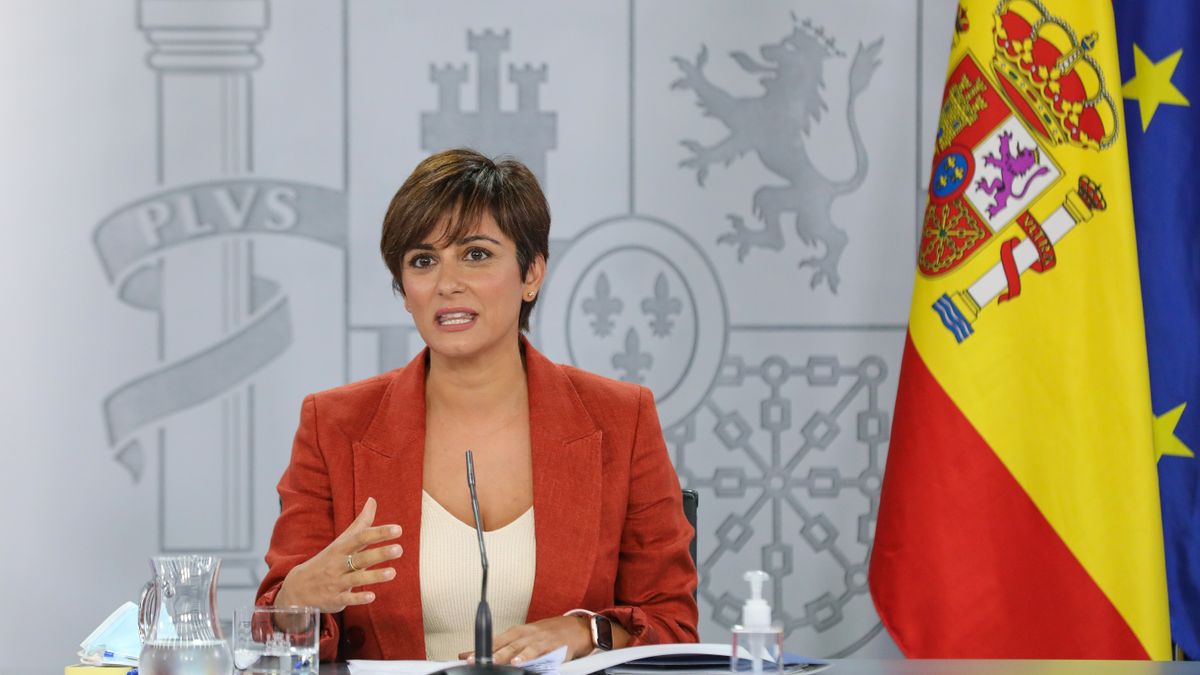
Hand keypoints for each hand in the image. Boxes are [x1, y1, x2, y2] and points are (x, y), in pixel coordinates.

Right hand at [275, 497, 402, 612]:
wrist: (298, 586)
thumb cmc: (328, 560)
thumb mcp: (341, 541)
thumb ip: (360, 523)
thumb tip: (373, 500)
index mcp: (341, 548)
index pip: (361, 537)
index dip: (379, 533)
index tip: (397, 529)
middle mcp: (338, 564)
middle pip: (360, 558)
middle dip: (379, 554)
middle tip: (399, 549)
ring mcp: (336, 582)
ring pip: (356, 579)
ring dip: (374, 576)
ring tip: (393, 572)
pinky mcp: (335, 599)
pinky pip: (348, 599)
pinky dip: (358, 598)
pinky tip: (372, 596)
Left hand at [459, 616, 591, 664]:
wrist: (576, 628)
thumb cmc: (548, 635)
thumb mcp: (526, 638)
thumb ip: (505, 646)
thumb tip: (478, 655)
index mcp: (517, 632)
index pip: (494, 640)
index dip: (480, 649)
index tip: (465, 657)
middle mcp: (525, 633)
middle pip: (502, 643)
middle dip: (487, 653)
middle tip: (473, 660)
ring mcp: (537, 639)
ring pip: (517, 647)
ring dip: (504, 655)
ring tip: (493, 662)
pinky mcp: (550, 645)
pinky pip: (536, 651)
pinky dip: (526, 656)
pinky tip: (518, 661)